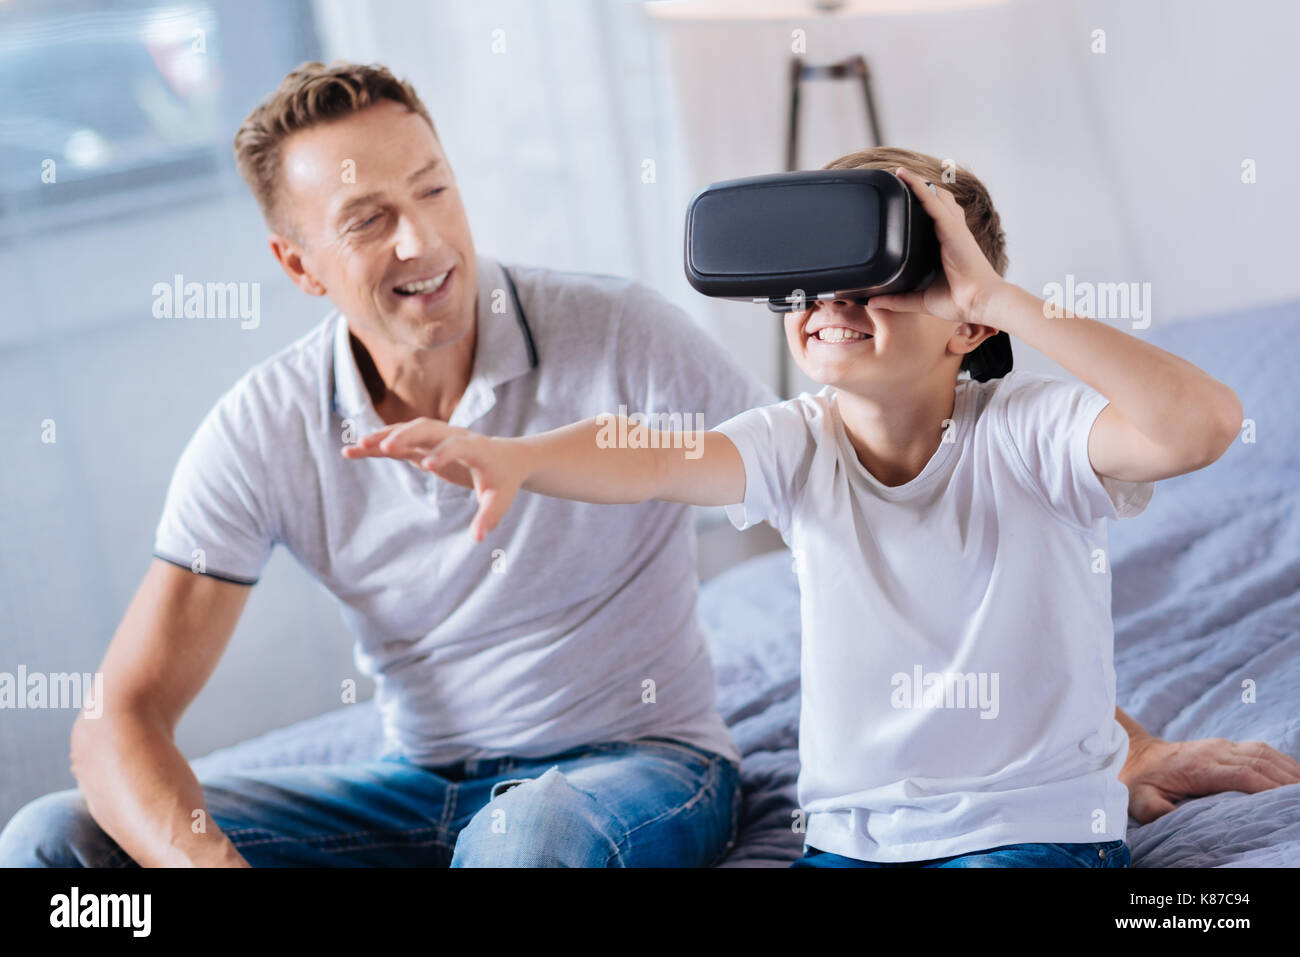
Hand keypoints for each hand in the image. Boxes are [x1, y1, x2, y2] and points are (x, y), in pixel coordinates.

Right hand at [342, 418, 527, 540]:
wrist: (506, 458)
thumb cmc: (503, 480)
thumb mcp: (501, 499)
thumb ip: (489, 516)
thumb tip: (478, 538)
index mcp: (475, 447)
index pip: (457, 445)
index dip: (444, 453)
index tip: (428, 466)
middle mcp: (453, 436)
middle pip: (426, 429)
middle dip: (405, 436)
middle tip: (384, 448)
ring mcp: (435, 440)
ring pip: (406, 432)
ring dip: (382, 437)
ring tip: (355, 446)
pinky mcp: (423, 447)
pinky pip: (398, 444)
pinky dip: (376, 446)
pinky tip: (353, 451)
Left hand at [865, 166, 1005, 326]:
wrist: (979, 303)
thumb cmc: (960, 301)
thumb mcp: (921, 299)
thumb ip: (897, 299)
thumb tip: (872, 301)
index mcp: (946, 246)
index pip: (933, 219)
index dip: (921, 206)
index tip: (903, 199)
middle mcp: (950, 232)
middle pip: (935, 201)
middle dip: (919, 189)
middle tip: (897, 179)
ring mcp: (952, 227)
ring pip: (933, 196)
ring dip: (916, 183)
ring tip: (897, 172)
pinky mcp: (951, 227)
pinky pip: (932, 201)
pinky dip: (918, 187)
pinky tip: (904, 176)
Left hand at [1120, 734, 1299, 823]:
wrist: (1136, 753)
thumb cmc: (1140, 780)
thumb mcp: (1140, 798)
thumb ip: (1156, 809)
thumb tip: (1173, 817)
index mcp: (1198, 766)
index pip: (1242, 774)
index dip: (1268, 786)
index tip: (1286, 801)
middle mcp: (1214, 752)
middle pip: (1260, 763)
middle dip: (1286, 781)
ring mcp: (1221, 746)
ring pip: (1263, 754)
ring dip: (1288, 770)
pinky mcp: (1225, 746)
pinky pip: (1260, 749)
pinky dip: (1280, 761)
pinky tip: (1293, 775)